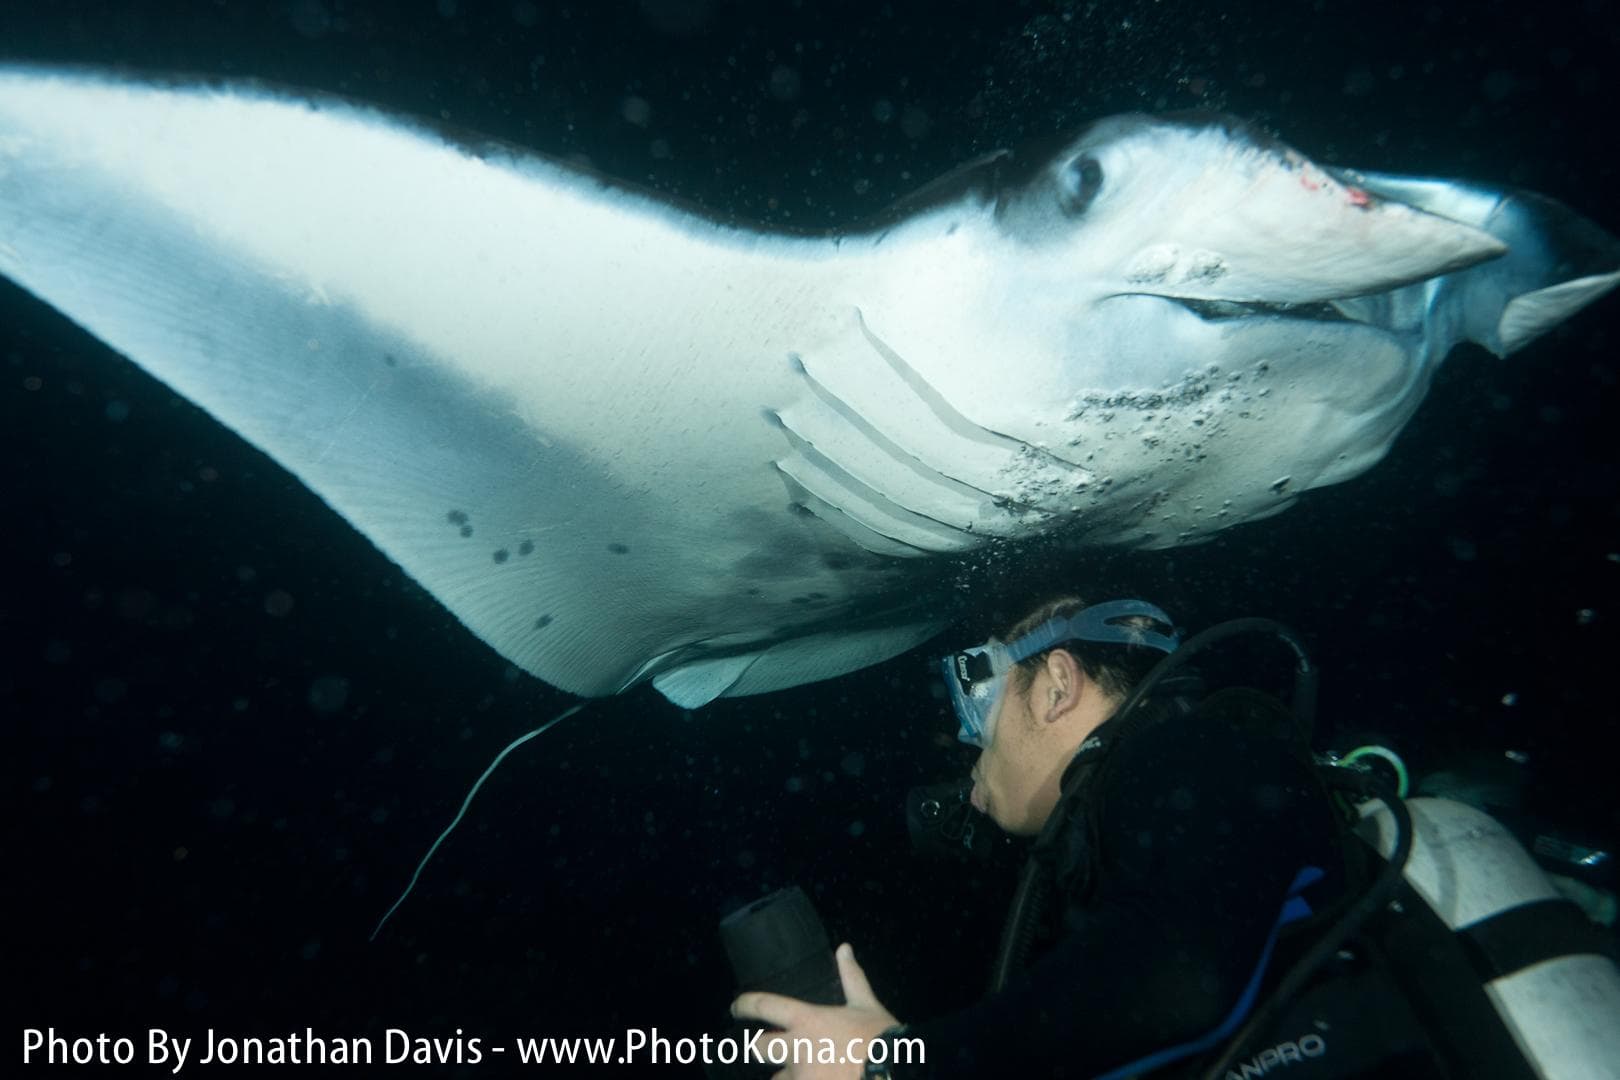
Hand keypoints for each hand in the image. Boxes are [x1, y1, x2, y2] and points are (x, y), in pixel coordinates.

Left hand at [731, 942, 900, 1078]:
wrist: (898, 1072)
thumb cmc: (882, 1038)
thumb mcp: (866, 1005)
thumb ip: (851, 977)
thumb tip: (844, 948)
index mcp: (807, 1021)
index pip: (764, 1006)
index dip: (744, 1005)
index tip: (736, 1008)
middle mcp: (796, 1050)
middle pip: (759, 1048)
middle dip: (761, 1047)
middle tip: (768, 1047)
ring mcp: (801, 1079)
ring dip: (786, 1077)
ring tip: (803, 1073)